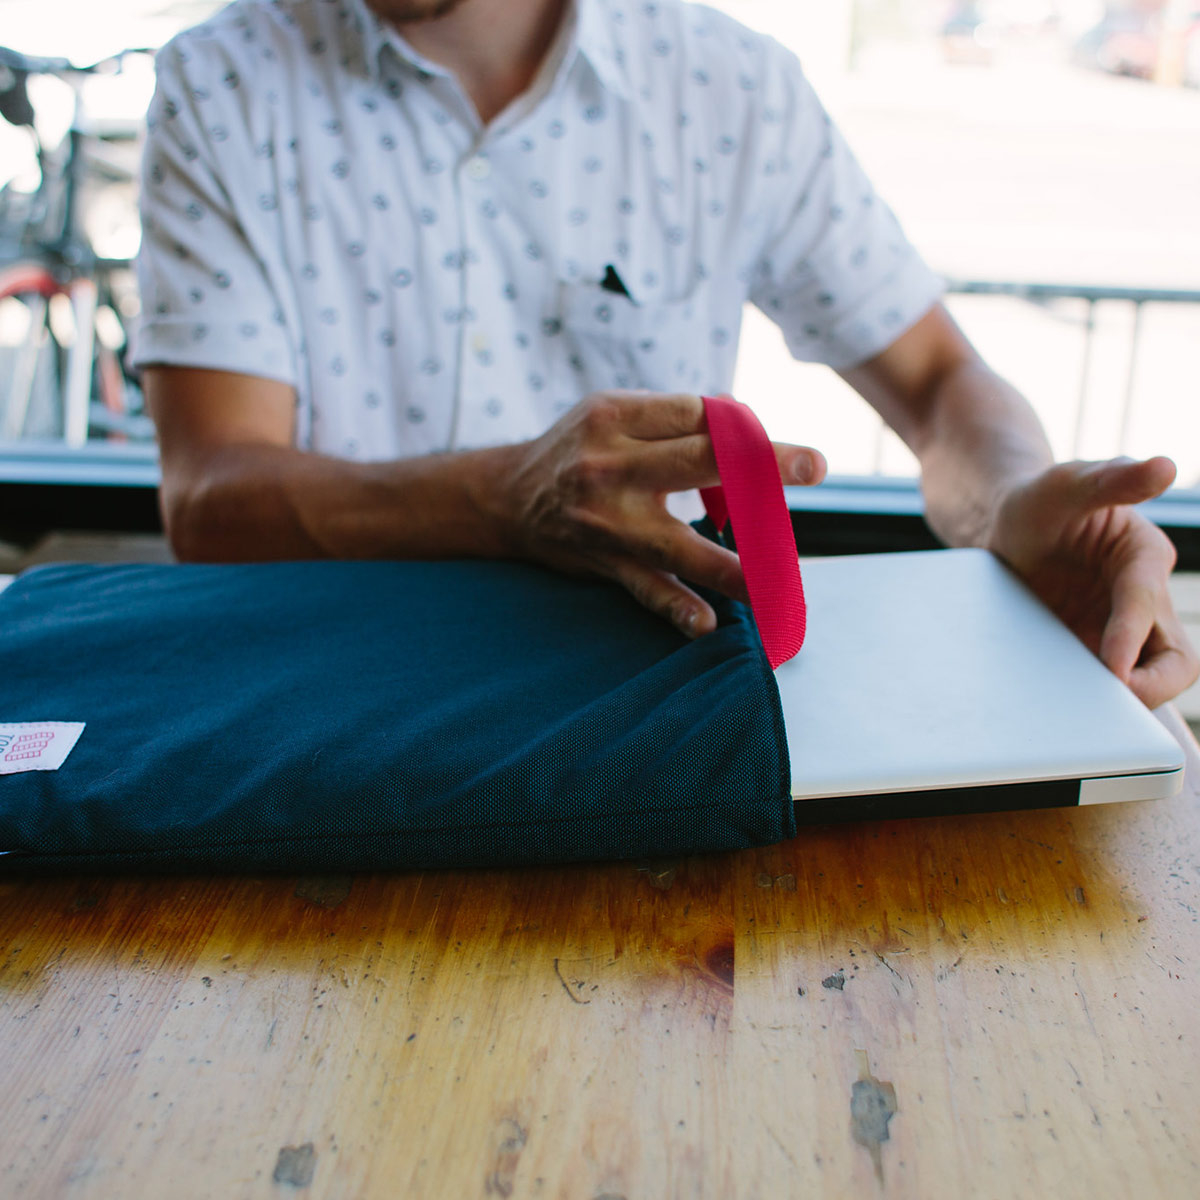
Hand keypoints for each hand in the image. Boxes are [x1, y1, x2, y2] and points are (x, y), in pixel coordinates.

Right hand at [492, 391, 825, 636]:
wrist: (507, 498)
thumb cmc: (577, 448)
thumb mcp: (613, 413)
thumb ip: (674, 418)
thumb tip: (747, 424)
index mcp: (615, 416)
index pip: (697, 415)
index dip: (748, 427)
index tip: (790, 446)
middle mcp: (609, 465)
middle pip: (697, 460)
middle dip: (760, 465)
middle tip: (814, 466)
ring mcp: (606, 520)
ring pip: (678, 543)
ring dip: (731, 565)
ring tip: (775, 582)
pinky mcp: (604, 561)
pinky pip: (645, 589)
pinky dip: (676, 608)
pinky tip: (705, 623)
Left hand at [985, 456, 1198, 707]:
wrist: (1006, 529)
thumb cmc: (1038, 500)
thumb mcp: (1065, 482)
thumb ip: (1110, 478)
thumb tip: (1164, 465)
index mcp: (1141, 555)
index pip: (1146, 602)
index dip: (1130, 636)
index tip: (1111, 669)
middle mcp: (1142, 597)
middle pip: (1176, 660)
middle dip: (1152, 687)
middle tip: (1110, 709)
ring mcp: (1119, 628)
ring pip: (1149, 679)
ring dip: (1124, 700)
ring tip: (1086, 717)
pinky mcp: (1093, 648)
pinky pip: (1105, 685)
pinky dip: (1093, 702)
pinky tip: (1063, 711)